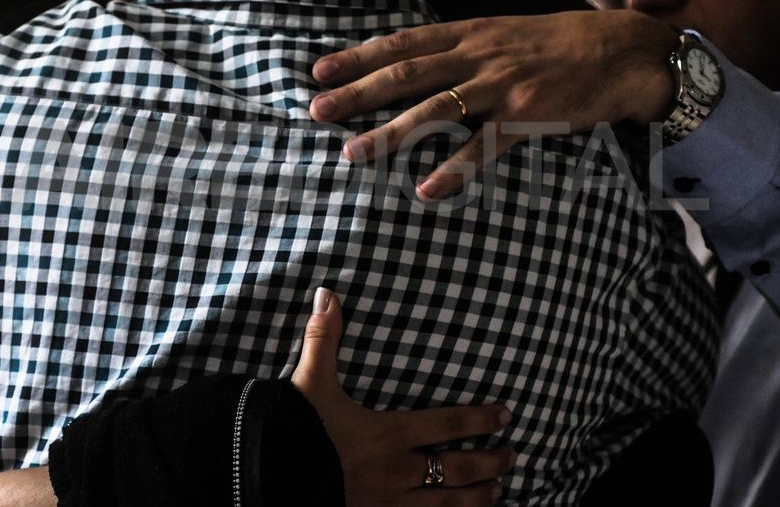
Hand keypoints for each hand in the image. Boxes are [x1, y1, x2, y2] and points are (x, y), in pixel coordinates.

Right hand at [292, 288, 515, 505]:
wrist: (267, 478)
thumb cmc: (293, 431)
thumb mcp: (309, 383)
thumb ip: (322, 339)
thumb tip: (326, 293)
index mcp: (387, 434)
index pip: (447, 425)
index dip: (481, 420)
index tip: (506, 415)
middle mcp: (396, 473)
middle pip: (458, 469)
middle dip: (490, 462)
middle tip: (513, 455)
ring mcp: (388, 505)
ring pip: (448, 505)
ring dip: (478, 497)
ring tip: (498, 491)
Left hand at [309, 9, 678, 198]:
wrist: (621, 49)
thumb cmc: (557, 45)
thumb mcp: (503, 33)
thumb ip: (460, 46)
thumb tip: (416, 61)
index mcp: (469, 33)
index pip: (401, 42)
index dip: (357, 56)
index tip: (319, 70)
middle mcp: (479, 54)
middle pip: (406, 73)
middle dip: (357, 94)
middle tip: (317, 112)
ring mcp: (503, 84)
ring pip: (435, 109)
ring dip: (389, 134)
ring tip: (352, 155)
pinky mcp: (529, 114)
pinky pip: (485, 146)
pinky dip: (454, 168)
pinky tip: (426, 189)